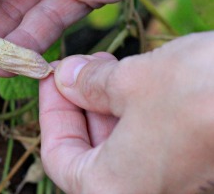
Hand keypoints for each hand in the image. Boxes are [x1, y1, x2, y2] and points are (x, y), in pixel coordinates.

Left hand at [40, 32, 213, 193]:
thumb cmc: (205, 93)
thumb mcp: (134, 80)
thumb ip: (90, 83)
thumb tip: (67, 77)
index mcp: (113, 191)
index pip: (59, 157)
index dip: (51, 111)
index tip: (52, 77)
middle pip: (91, 153)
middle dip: (83, 104)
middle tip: (82, 67)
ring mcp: (176, 183)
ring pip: (123, 147)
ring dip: (111, 105)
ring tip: (112, 67)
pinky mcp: (199, 166)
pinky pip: (154, 145)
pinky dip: (140, 114)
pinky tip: (141, 80)